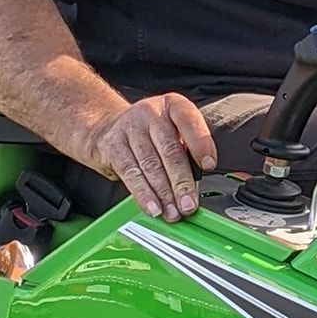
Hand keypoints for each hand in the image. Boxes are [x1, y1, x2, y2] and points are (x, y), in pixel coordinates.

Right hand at [83, 94, 216, 220]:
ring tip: (173, 212)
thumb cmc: (149, 133)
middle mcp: (150, 113)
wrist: (107, 127)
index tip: (209, 165)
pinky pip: (130, 173)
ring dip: (164, 194)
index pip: (189, 121)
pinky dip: (143, 194)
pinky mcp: (112, 145)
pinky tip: (153, 207)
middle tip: (189, 204)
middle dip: (181, 182)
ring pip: (150, 165)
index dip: (201, 144)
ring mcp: (129, 128)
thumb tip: (198, 185)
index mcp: (172, 106)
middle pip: (169, 150)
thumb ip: (186, 150)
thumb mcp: (171, 130)